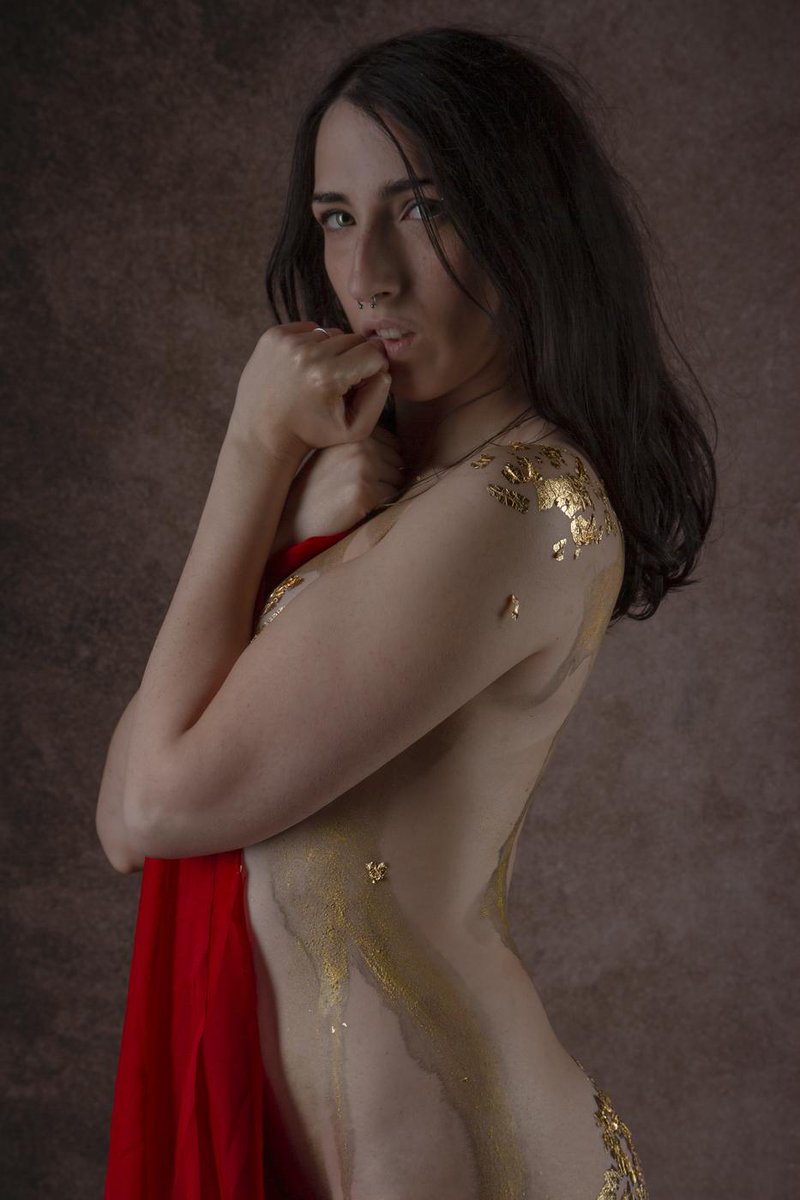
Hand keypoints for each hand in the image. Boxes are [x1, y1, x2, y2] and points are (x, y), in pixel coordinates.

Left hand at [232, 321, 391, 460]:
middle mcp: (306, 355)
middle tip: (340, 383)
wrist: (261, 432)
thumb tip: (383, 369)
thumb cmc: (311, 433)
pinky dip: (312, 344)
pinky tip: (304, 367)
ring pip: (331, 333)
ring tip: (319, 377)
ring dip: (332, 352)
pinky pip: (309, 328)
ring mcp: (287, 342)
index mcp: (327, 377)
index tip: (364, 382)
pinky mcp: (273, 335)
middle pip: (353, 339)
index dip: (375, 367)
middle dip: (354, 359)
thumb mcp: (354, 429)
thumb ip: (378, 399)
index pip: (373, 353)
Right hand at [281, 425, 407, 541]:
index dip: (382, 461)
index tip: (360, 473)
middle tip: (356, 487)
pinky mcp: (365, 491)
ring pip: (398, 479)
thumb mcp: (335, 453)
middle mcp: (359, 444)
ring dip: (384, 491)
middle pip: (398, 460)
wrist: (294, 518)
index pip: (393, 442)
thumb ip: (362, 444)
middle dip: (385, 476)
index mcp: (353, 432)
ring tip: (356, 496)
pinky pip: (393, 496)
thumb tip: (400, 448)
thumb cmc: (316, 488)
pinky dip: (381, 506)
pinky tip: (357, 508)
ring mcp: (363, 466)